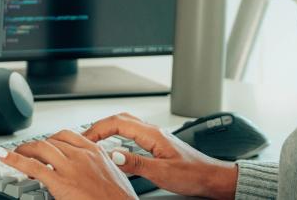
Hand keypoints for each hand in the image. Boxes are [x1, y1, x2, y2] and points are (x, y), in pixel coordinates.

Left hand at [0, 129, 137, 199]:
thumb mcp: (115, 176)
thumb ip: (101, 168)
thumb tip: (93, 173)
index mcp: (96, 152)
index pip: (67, 136)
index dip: (52, 139)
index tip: (46, 144)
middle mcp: (82, 155)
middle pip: (51, 141)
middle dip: (37, 146)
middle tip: (28, 153)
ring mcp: (70, 167)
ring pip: (40, 149)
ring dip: (24, 150)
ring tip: (15, 155)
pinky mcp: (60, 182)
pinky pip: (32, 166)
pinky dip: (15, 160)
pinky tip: (4, 157)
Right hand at [82, 113, 238, 199]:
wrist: (212, 177)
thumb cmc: (193, 174)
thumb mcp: (162, 172)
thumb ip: (137, 163)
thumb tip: (114, 155)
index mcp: (153, 135)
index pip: (118, 123)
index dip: (97, 129)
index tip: (84, 139)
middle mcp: (154, 132)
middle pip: (120, 119)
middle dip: (99, 126)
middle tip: (84, 138)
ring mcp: (156, 137)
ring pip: (127, 125)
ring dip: (108, 129)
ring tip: (95, 141)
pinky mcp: (158, 145)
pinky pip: (133, 134)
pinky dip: (118, 136)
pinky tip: (116, 147)